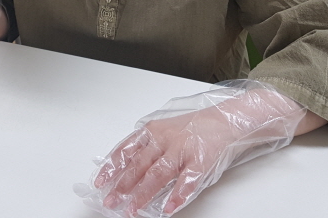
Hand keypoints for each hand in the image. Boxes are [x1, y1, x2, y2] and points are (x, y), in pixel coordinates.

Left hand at [79, 82, 309, 216]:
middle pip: (139, 165)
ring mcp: (183, 151)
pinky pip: (187, 182)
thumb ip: (145, 147)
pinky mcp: (201, 162)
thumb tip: (123, 168)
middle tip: (110, 201)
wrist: (226, 120)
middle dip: (122, 185)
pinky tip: (168, 209)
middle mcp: (165, 140)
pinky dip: (177, 196)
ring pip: (158, 174)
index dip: (112, 166)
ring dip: (143, 194)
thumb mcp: (164, 130)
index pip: (126, 149)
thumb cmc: (193, 128)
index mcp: (153, 131)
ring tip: (132, 210)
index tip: (100, 181)